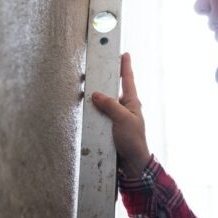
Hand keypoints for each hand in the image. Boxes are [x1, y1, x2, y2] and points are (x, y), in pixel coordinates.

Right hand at [91, 53, 150, 177]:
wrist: (132, 164)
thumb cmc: (133, 141)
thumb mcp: (123, 120)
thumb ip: (110, 105)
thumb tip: (96, 94)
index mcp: (131, 102)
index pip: (128, 80)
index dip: (125, 66)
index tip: (124, 53)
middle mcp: (124, 108)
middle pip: (111, 90)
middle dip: (102, 81)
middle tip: (93, 72)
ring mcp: (115, 118)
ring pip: (103, 104)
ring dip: (94, 100)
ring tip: (84, 93)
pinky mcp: (108, 128)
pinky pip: (98, 116)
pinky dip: (92, 113)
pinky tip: (85, 111)